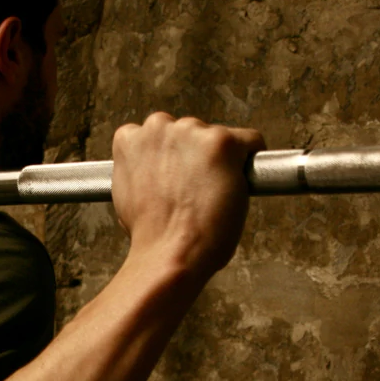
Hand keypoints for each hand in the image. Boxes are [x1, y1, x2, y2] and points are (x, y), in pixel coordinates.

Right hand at [110, 113, 264, 280]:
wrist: (169, 253)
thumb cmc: (152, 235)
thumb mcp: (129, 194)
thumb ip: (143, 172)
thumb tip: (158, 173)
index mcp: (130, 139)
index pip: (159, 134)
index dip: (172, 159)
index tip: (178, 178)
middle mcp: (158, 127)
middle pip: (189, 132)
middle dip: (195, 156)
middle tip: (196, 191)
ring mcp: (191, 132)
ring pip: (217, 136)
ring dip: (219, 159)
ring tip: (213, 194)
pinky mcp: (222, 142)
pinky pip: (250, 140)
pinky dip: (251, 160)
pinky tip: (241, 182)